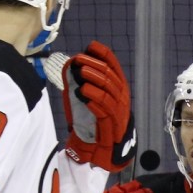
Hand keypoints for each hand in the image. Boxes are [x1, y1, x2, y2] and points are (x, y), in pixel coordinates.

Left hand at [62, 41, 135, 171]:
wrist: (106, 145)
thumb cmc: (97, 118)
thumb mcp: (92, 96)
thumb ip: (85, 82)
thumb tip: (72, 65)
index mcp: (117, 85)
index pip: (114, 65)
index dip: (104, 54)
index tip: (91, 46)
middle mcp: (121, 95)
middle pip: (109, 75)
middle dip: (93, 65)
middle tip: (78, 60)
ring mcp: (118, 109)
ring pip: (108, 90)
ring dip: (93, 81)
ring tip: (79, 75)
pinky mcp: (112, 123)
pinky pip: (105, 110)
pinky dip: (94, 101)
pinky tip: (83, 95)